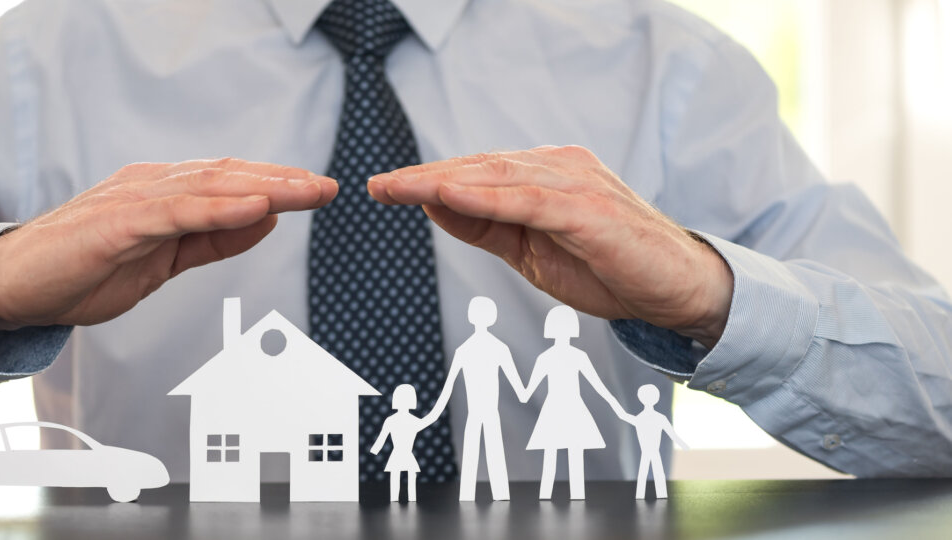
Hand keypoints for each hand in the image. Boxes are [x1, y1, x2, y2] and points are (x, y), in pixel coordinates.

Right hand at [0, 159, 336, 329]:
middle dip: (281, 182)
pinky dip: (218, 209)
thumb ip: (213, 240)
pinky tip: (255, 209)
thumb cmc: (84, 272)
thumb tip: (266, 222)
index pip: (229, 182)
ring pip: (208, 187)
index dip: (276, 185)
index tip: (319, 191)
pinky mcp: (114, 224)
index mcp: (162, 194)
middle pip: (227, 177)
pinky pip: (175, 212)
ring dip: (261, 188)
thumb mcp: (165, 261)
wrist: (14, 290)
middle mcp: (150, 187)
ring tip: (304, 191)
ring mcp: (131, 201)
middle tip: (327, 187)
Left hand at [368, 146, 732, 347]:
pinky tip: (449, 196)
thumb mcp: (530, 250)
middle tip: (378, 185)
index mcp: (546, 175)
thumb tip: (434, 205)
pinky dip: (486, 197)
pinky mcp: (591, 210)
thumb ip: (486, 226)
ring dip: (443, 181)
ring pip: (498, 177)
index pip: (478, 171)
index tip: (385, 188)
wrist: (675, 292)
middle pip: (480, 167)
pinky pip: (529, 200)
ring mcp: (577, 185)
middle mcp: (560, 168)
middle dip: (425, 177)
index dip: (429, 179)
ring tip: (400, 188)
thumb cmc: (606, 268)